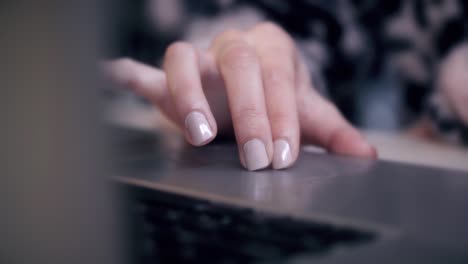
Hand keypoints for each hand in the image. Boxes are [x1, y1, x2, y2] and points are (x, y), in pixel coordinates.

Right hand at [103, 22, 375, 170]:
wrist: (254, 90)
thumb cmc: (280, 100)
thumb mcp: (307, 114)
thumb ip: (332, 132)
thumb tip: (364, 156)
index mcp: (272, 47)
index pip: (277, 74)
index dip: (280, 113)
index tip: (283, 153)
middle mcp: (234, 46)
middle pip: (238, 63)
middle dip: (248, 111)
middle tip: (256, 157)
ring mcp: (200, 59)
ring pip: (184, 58)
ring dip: (189, 94)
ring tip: (199, 135)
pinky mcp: (170, 77)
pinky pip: (149, 71)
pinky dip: (131, 74)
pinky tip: (113, 73)